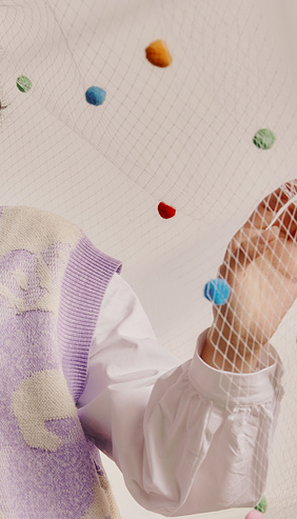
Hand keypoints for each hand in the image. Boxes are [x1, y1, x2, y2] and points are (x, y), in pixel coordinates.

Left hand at [202, 183, 296, 371]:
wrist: (242, 332)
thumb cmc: (229, 303)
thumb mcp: (231, 275)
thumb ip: (247, 252)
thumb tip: (269, 234)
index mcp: (248, 238)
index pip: (268, 207)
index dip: (281, 195)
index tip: (294, 186)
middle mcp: (268, 242)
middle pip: (291, 213)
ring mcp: (284, 255)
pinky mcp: (296, 270)